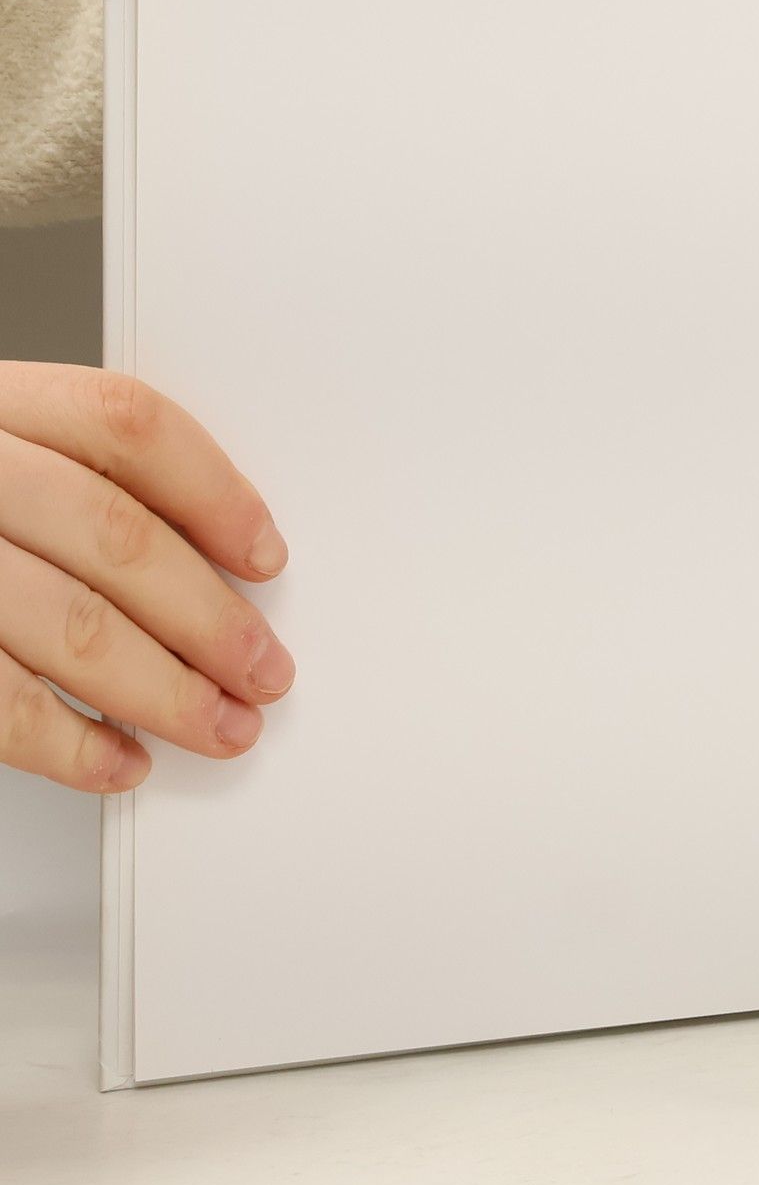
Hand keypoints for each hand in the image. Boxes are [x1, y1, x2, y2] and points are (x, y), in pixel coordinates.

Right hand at [0, 364, 292, 793]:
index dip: (214, 491)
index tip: (265, 556)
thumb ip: (67, 481)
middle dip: (210, 618)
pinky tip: (118, 760)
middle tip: (264, 671)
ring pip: (70, 624)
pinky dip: (71, 744)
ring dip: (165, 691)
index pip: (125, 423)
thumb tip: (210, 563)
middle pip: (115, 535)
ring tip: (219, 726)